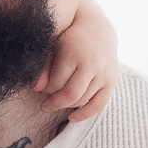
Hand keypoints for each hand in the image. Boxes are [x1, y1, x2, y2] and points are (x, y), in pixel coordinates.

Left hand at [34, 0, 117, 119]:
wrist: (97, 29)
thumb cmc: (69, 40)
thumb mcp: (53, 48)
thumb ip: (43, 68)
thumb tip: (35, 89)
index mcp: (74, 54)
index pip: (56, 83)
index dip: (45, 91)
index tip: (41, 91)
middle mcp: (91, 64)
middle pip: (70, 94)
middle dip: (54, 103)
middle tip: (44, 105)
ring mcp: (104, 74)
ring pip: (82, 100)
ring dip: (66, 106)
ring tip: (56, 103)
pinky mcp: (112, 81)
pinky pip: (99, 105)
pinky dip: (85, 114)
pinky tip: (72, 118)